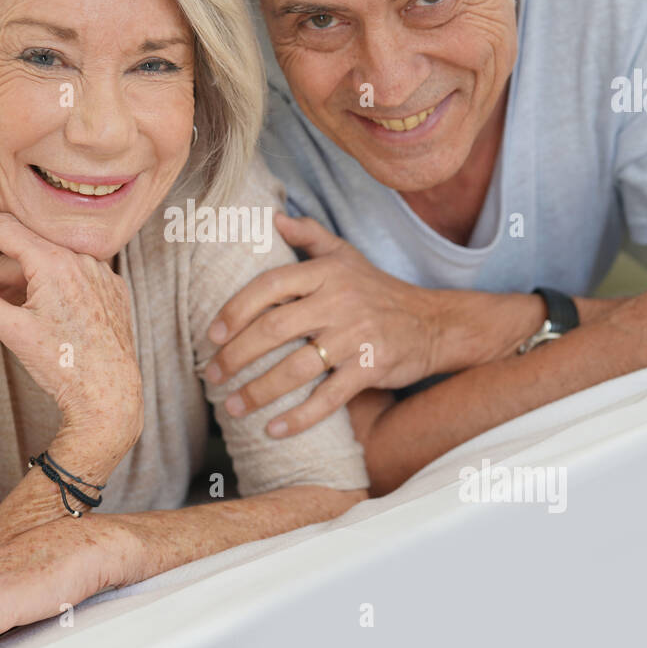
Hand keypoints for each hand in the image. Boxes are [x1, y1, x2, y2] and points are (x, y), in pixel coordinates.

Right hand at [0, 209, 142, 434]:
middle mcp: (83, 262)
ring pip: (46, 270)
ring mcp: (101, 277)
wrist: (110, 396)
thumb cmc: (65, 365)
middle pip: (22, 257)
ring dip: (13, 286)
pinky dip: (44, 291)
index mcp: (57, 264)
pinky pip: (71, 281)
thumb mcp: (14, 332)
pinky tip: (26, 312)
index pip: (5, 230)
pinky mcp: (111, 294)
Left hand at [204, 213, 490, 436]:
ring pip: (295, 368)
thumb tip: (272, 217)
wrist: (434, 323)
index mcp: (326, 273)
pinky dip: (299, 418)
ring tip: (232, 407)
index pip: (269, 286)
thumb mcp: (347, 255)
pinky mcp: (371, 369)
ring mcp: (356, 337)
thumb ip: (310, 235)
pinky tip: (273, 430)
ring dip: (258, 392)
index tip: (212, 335)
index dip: (236, 311)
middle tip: (212, 374)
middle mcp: (339, 302)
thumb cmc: (379, 290)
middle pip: (274, 329)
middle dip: (236, 355)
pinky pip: (328, 398)